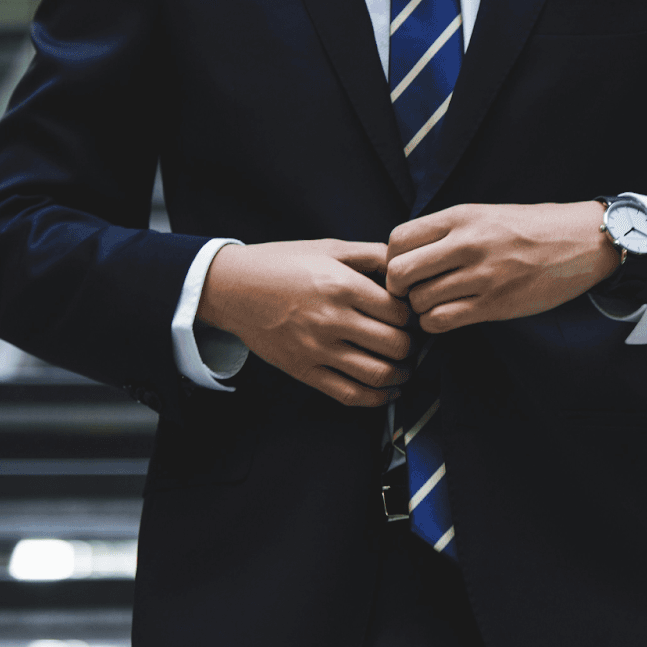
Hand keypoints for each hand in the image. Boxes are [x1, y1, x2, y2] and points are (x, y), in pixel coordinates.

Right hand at [196, 239, 413, 406]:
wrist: (233, 288)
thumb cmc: (282, 264)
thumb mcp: (329, 247)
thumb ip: (371, 254)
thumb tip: (405, 268)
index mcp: (342, 286)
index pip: (399, 313)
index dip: (414, 317)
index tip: (412, 317)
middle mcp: (332, 319)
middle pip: (395, 345)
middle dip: (412, 347)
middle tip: (412, 342)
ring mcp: (317, 349)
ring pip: (378, 374)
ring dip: (401, 375)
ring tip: (404, 367)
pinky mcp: (304, 370)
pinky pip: (349, 394)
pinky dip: (377, 399)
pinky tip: (387, 391)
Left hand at [386, 202, 620, 333]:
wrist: (581, 242)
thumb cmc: (532, 228)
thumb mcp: (485, 214)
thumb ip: (447, 231)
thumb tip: (407, 253)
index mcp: (460, 217)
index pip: (398, 239)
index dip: (391, 259)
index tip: (405, 267)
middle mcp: (466, 244)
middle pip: (399, 272)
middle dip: (398, 287)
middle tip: (412, 291)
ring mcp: (481, 276)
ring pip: (419, 301)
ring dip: (420, 308)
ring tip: (435, 303)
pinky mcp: (494, 304)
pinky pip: (442, 321)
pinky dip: (436, 324)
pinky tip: (448, 316)